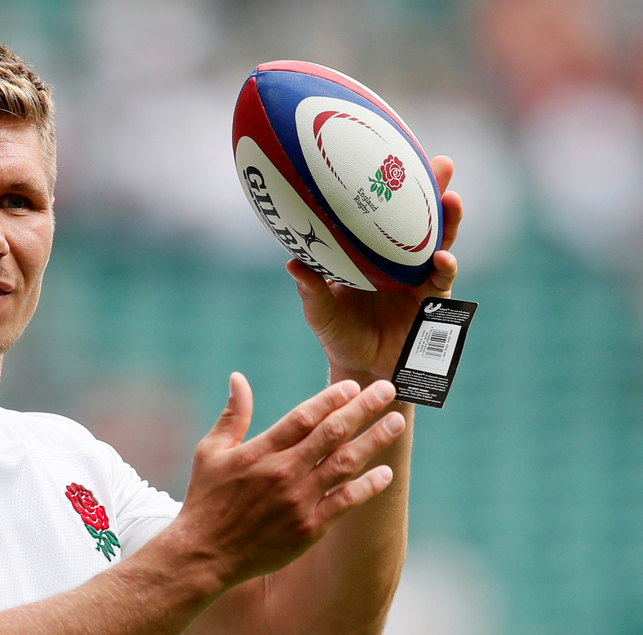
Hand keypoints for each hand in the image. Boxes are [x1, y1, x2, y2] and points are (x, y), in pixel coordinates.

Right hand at [175, 373, 405, 587]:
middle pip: (331, 433)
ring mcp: (298, 501)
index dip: (331, 399)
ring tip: (395, 422)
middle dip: (363, 409)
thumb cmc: (206, 499)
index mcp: (259, 452)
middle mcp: (282, 473)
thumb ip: (232, 415)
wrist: (206, 553)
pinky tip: (385, 472)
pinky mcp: (308, 528)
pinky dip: (368, 486)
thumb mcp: (210, 452)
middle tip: (387, 390)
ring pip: (344, 463)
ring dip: (374, 440)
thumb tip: (239, 378)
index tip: (352, 386)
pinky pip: (345, 502)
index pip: (303, 417)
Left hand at [288, 155, 463, 381]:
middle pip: (420, 218)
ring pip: (440, 242)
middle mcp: (400, 259)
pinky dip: (445, 268)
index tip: (394, 153)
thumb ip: (311, 289)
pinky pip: (443, 280)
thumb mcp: (320, 312)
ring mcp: (420, 278)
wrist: (361, 369)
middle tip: (442, 163)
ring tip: (453, 201)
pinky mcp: (433, 302)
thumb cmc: (339, 335)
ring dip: (448, 221)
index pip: (385, 212)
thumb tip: (293, 263)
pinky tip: (444, 259)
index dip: (393, 185)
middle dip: (434, 189)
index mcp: (372, 252)